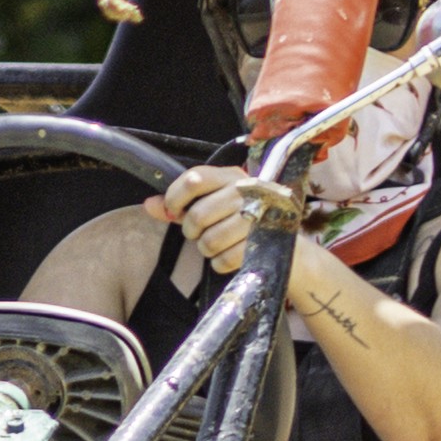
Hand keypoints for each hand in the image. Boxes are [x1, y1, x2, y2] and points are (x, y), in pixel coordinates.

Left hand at [157, 164, 295, 281]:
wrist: (291, 249)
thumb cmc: (246, 222)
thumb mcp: (215, 205)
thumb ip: (181, 205)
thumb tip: (149, 205)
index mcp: (232, 176)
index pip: (193, 179)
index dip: (175, 199)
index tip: (175, 212)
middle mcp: (247, 191)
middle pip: (197, 215)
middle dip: (192, 231)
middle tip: (202, 233)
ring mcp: (258, 217)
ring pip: (208, 241)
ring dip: (207, 249)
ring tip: (219, 244)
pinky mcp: (263, 243)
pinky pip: (223, 260)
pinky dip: (221, 263)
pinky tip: (231, 255)